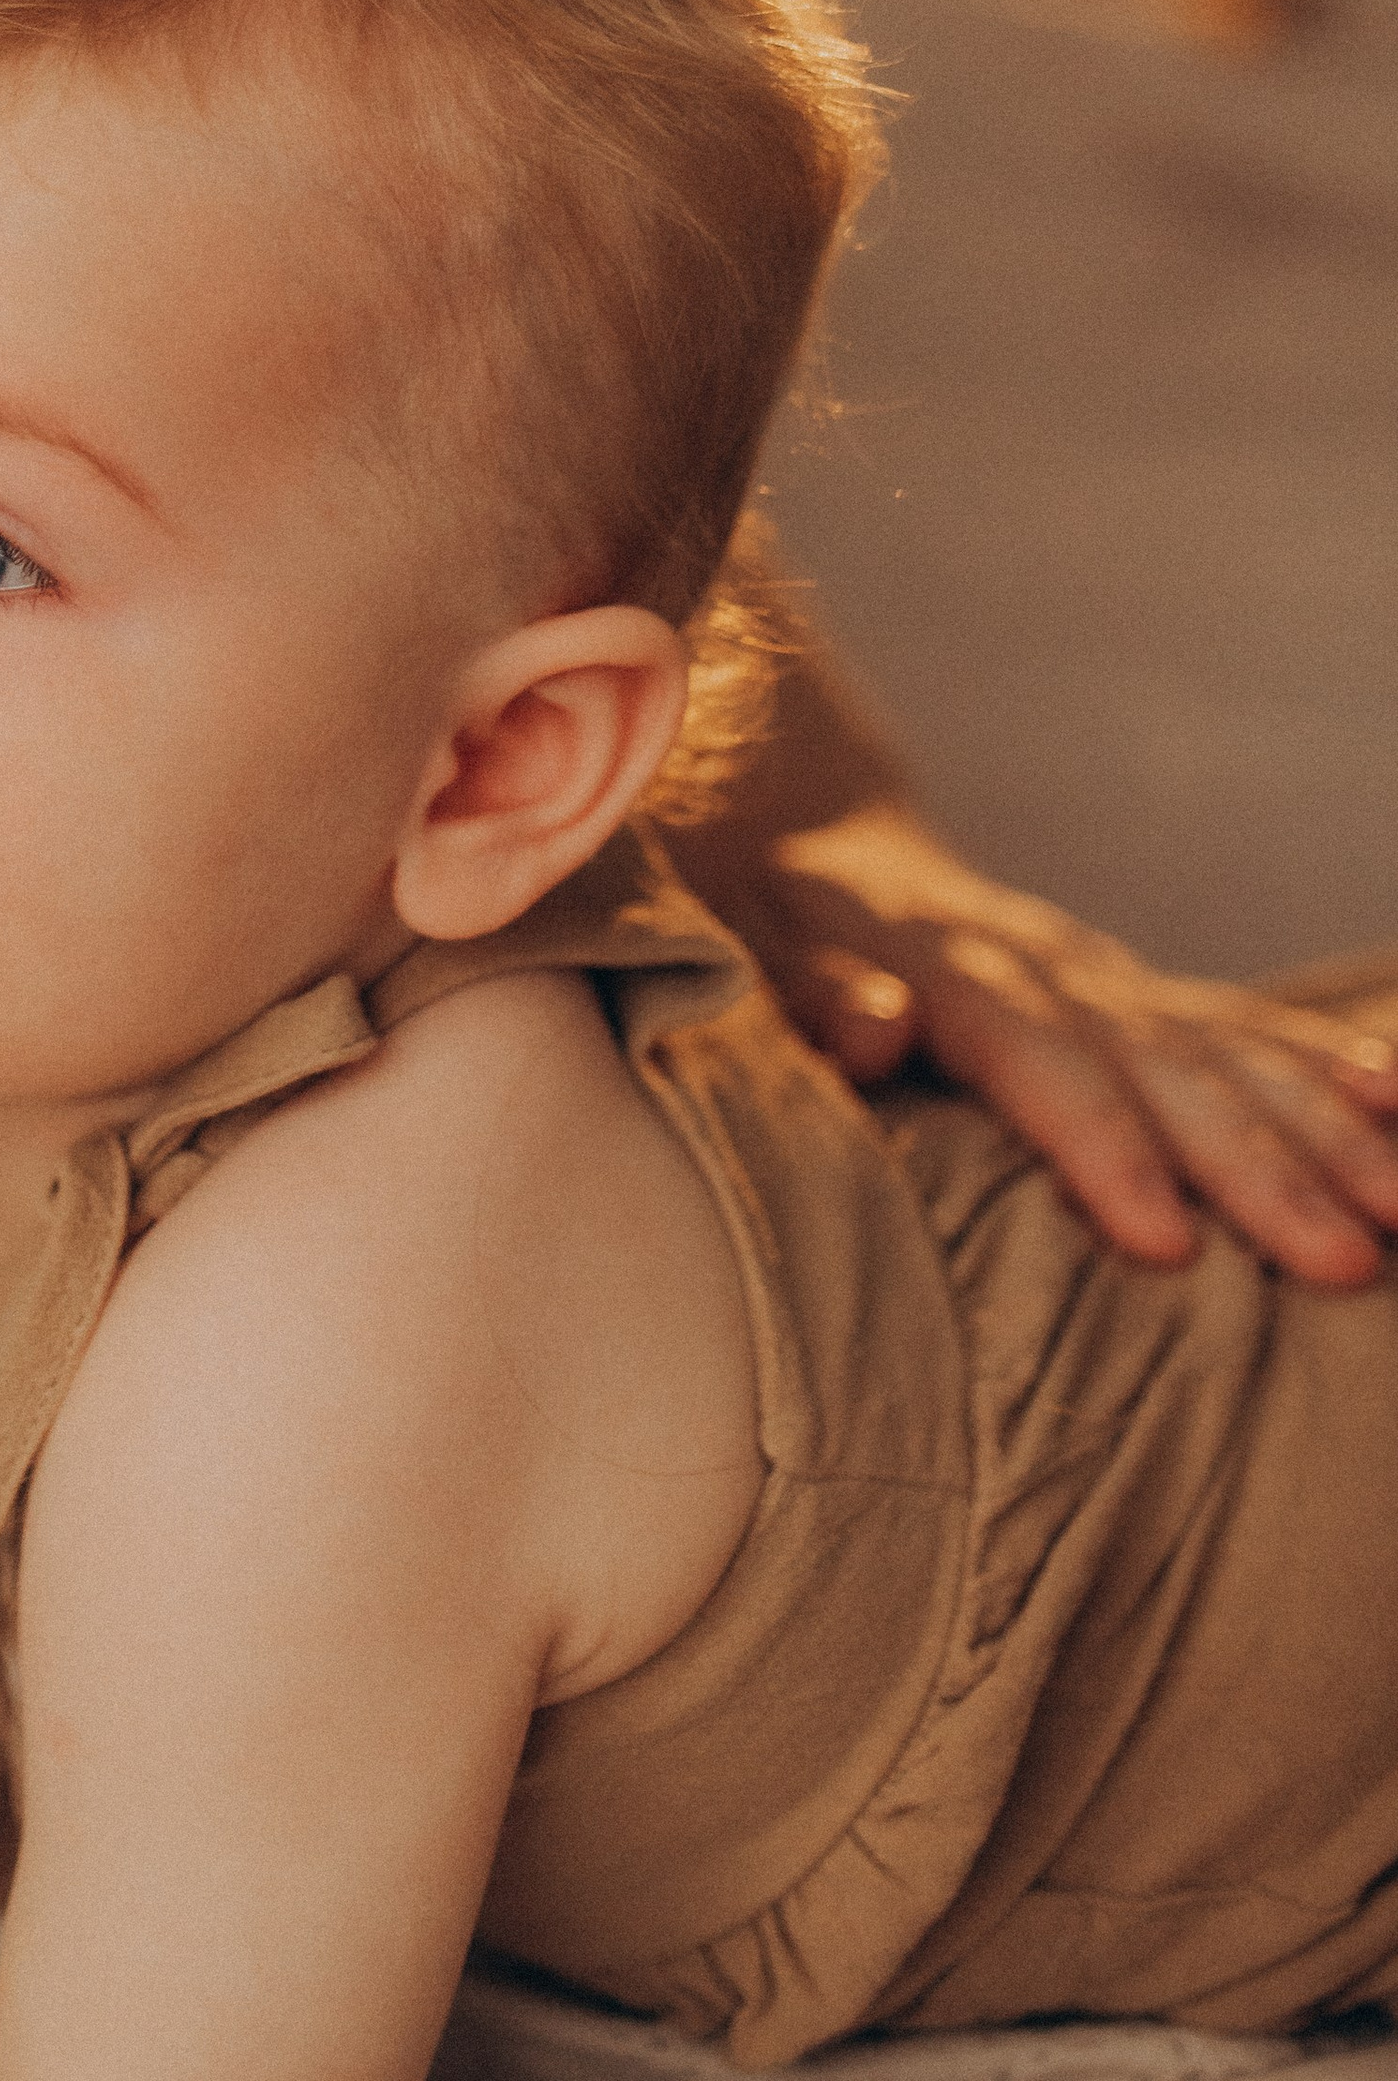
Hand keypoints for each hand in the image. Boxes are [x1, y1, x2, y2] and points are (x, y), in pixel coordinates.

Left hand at [746, 804, 1397, 1284]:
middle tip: (1343, 1261)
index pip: (1039, 1063)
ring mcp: (1103, 977)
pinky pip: (1246, 1026)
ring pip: (1230, 1051)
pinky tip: (1396, 1106)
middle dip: (1258, 1168)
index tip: (1169, 1241)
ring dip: (1321, 1130)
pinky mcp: (1134, 991)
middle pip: (1165, 1070)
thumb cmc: (763, 915)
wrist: (800, 822)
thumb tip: (874, 1038)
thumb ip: (810, 997)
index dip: (1104, 1148)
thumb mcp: (751, 944)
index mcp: (949, 968)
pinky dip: (1322, 1064)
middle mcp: (1048, 968)